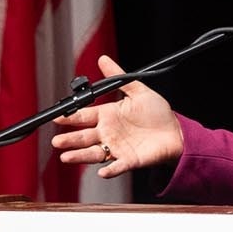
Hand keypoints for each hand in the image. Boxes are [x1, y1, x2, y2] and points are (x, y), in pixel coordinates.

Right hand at [51, 55, 183, 177]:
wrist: (176, 132)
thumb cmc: (157, 113)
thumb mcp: (138, 90)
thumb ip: (119, 77)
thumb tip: (103, 59)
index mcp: (108, 115)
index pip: (84, 116)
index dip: (70, 117)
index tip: (57, 117)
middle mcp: (109, 133)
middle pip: (84, 137)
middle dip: (69, 139)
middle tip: (57, 141)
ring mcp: (117, 147)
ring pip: (94, 153)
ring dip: (80, 156)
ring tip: (66, 157)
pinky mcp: (130, 160)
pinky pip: (118, 166)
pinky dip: (110, 170)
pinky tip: (103, 172)